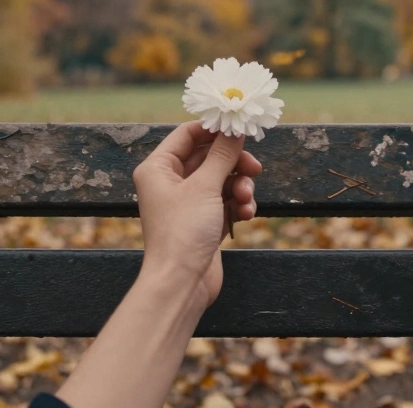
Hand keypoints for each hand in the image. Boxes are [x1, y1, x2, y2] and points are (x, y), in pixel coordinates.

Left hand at [133, 121, 262, 308]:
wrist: (181, 283)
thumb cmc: (183, 232)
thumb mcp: (205, 186)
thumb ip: (222, 155)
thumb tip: (235, 129)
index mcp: (158, 168)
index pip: (187, 135)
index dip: (214, 130)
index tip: (240, 128)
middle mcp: (169, 182)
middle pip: (208, 157)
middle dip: (234, 163)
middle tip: (254, 168)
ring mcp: (187, 203)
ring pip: (221, 180)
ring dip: (239, 186)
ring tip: (246, 199)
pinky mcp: (203, 221)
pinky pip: (225, 201)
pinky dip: (237, 204)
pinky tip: (245, 214)